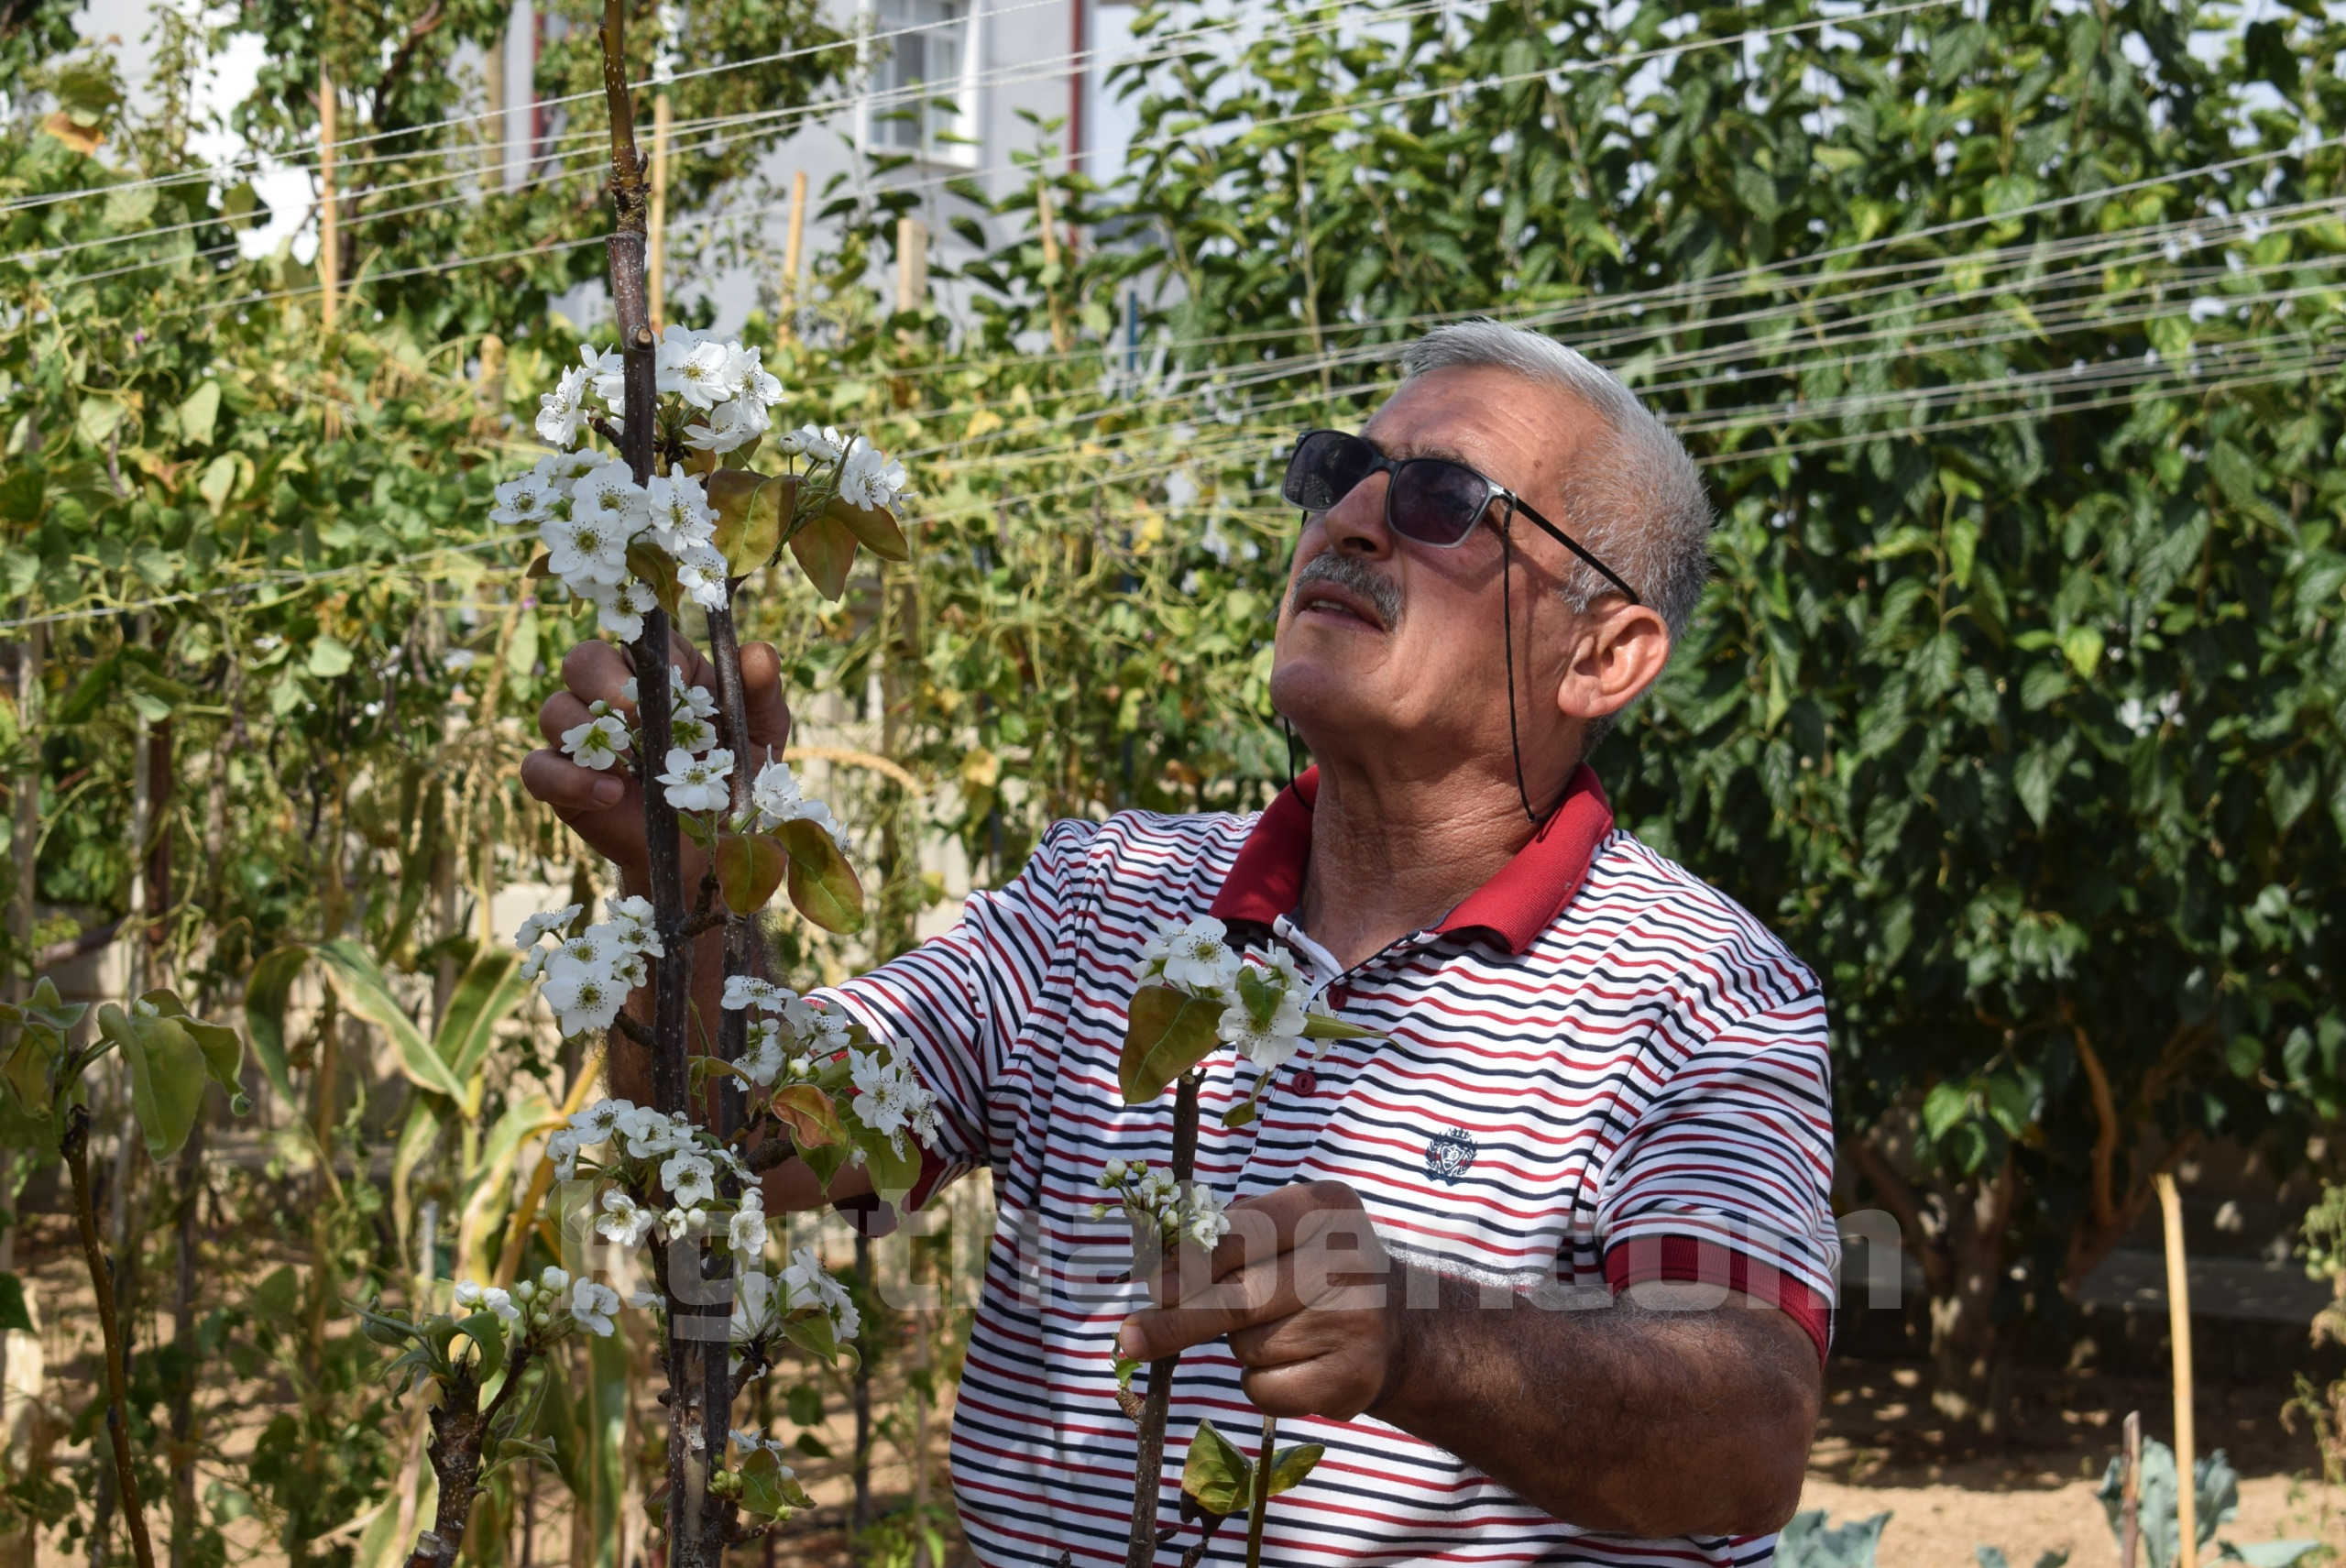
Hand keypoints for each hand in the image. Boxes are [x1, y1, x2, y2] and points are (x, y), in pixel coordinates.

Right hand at [519, 633, 793, 889]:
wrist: (707, 847)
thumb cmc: (732, 775)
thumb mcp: (758, 732)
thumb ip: (760, 691)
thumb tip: (760, 652)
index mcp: (657, 671)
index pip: (638, 640)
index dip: (653, 653)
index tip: (680, 680)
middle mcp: (610, 695)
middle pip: (582, 660)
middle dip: (604, 680)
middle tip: (639, 713)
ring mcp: (580, 738)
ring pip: (553, 709)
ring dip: (585, 731)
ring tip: (629, 761)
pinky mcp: (560, 782)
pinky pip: (538, 768)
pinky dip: (569, 779)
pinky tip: (611, 794)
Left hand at [1116, 1179, 1400, 1421]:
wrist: (1398, 1327)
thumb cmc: (1316, 1268)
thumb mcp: (1286, 1229)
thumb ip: (1228, 1238)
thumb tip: (1155, 1274)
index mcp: (1327, 1207)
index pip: (1246, 1232)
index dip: (1192, 1262)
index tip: (1150, 1285)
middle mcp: (1349, 1260)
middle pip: (1239, 1298)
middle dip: (1177, 1321)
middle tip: (1131, 1338)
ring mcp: (1356, 1321)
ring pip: (1249, 1346)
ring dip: (1239, 1347)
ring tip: (1278, 1331)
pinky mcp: (1353, 1377)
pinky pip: (1268, 1389)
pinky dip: (1261, 1384)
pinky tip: (1294, 1363)